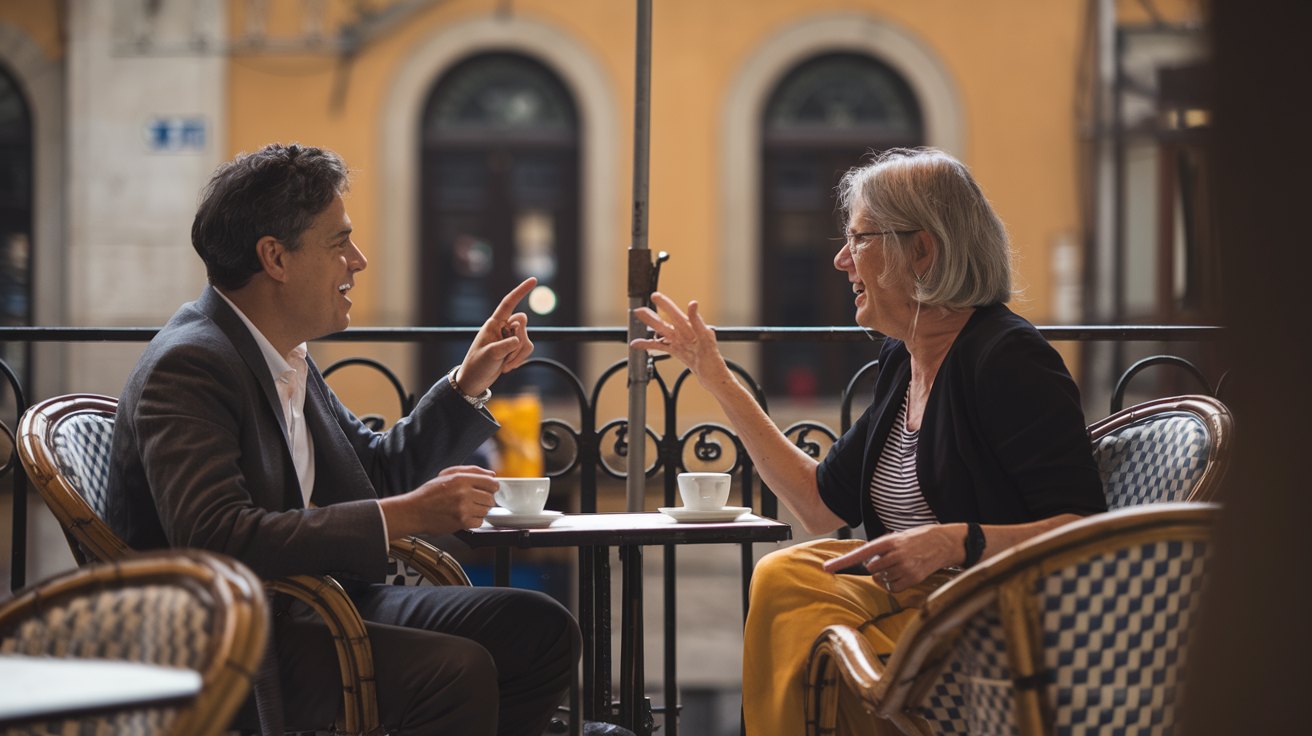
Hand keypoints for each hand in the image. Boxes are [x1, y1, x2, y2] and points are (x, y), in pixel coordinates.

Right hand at [384, 465, 499, 536]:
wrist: (414, 511)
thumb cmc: (429, 493)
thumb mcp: (447, 475)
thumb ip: (472, 471)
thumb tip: (492, 474)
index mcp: (461, 479)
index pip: (491, 482)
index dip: (492, 486)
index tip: (489, 489)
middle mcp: (463, 493)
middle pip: (490, 498)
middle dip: (485, 499)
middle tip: (475, 499)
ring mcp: (463, 509)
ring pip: (486, 511)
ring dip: (479, 510)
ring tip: (467, 507)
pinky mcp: (462, 522)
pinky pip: (479, 522)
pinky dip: (474, 520)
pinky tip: (464, 516)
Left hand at [456, 278, 536, 395]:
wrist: (475, 380)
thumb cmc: (477, 365)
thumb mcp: (489, 355)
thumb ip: (505, 346)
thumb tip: (519, 340)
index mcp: (493, 323)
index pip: (509, 303)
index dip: (521, 291)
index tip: (534, 280)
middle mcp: (503, 327)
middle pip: (523, 322)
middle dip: (518, 340)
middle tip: (505, 355)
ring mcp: (510, 338)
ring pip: (527, 339)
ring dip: (518, 355)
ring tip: (504, 365)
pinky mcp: (515, 348)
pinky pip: (528, 348)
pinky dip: (520, 359)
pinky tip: (508, 367)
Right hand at [629, 292, 730, 386]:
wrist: (712, 376)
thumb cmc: (712, 357)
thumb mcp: (706, 337)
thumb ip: (697, 320)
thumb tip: (692, 304)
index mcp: (690, 327)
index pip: (675, 313)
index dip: (664, 304)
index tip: (655, 296)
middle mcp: (683, 333)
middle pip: (664, 321)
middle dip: (651, 314)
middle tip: (639, 309)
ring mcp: (678, 342)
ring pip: (661, 331)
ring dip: (649, 324)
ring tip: (638, 317)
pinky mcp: (676, 351)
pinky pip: (660, 346)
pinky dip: (648, 345)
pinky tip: (637, 344)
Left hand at [822, 524, 965, 592]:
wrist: (945, 542)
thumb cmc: (918, 538)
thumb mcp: (897, 536)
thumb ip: (881, 548)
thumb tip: (867, 563)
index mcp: (888, 541)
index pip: (860, 553)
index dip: (842, 562)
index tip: (826, 568)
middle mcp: (895, 554)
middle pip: (871, 569)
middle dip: (877, 566)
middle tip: (892, 559)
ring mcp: (905, 568)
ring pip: (882, 579)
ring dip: (887, 575)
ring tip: (902, 564)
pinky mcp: (913, 579)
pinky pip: (893, 588)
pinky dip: (895, 584)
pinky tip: (905, 574)